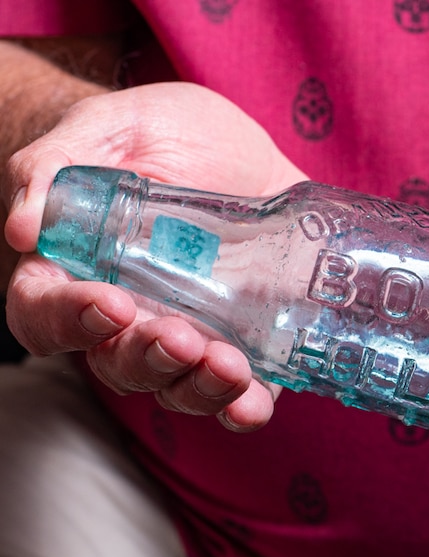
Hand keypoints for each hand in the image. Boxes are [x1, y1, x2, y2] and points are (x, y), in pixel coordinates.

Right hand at [3, 82, 309, 430]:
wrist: (238, 146)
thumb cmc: (159, 135)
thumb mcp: (110, 127)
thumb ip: (58, 163)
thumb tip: (23, 227)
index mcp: (78, 268)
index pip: (46, 314)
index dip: (68, 319)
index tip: (110, 301)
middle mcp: (131, 315)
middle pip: (118, 363)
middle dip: (148, 357)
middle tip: (181, 336)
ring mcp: (191, 332)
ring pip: (178, 386)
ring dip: (199, 388)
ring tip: (229, 365)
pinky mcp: (245, 339)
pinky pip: (240, 391)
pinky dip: (246, 406)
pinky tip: (255, 402)